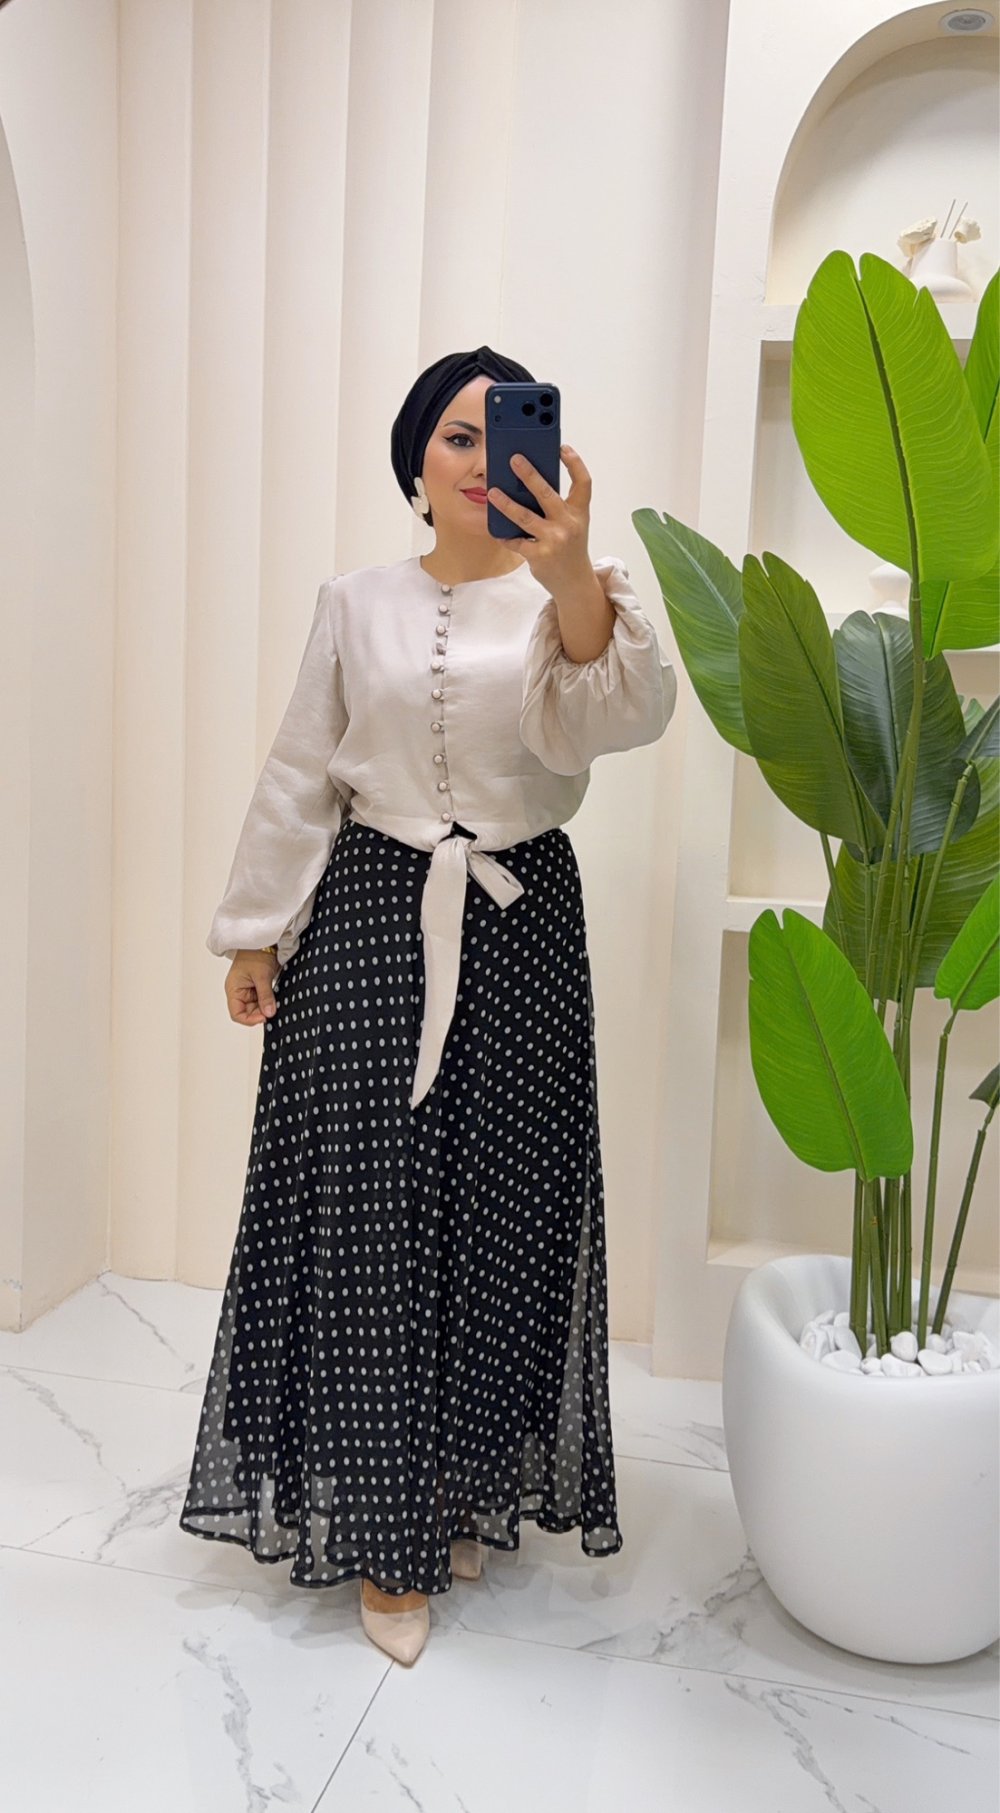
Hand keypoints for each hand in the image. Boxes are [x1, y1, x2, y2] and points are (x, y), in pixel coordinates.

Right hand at [226, 950, 279, 1025]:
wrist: (265, 941)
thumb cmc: (256, 953)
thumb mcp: (261, 976)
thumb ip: (265, 996)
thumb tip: (269, 1013)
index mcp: (233, 989)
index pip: (237, 1014)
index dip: (249, 1019)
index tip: (264, 1017)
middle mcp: (239, 992)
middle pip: (247, 1012)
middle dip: (260, 1013)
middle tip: (273, 1010)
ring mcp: (248, 990)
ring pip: (256, 1008)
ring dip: (265, 1008)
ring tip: (275, 1004)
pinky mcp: (258, 987)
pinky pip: (262, 1000)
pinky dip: (268, 1002)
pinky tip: (274, 1000)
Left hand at [487, 444, 593, 597]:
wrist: (574, 582)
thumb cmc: (570, 547)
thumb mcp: (572, 523)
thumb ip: (558, 505)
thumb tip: (528, 483)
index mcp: (580, 512)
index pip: (583, 482)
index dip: (575, 463)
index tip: (562, 447)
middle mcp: (569, 524)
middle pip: (547, 494)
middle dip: (529, 475)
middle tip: (514, 459)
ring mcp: (554, 540)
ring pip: (525, 517)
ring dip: (506, 504)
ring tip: (492, 492)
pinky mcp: (539, 556)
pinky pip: (516, 542)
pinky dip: (505, 536)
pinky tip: (497, 530)